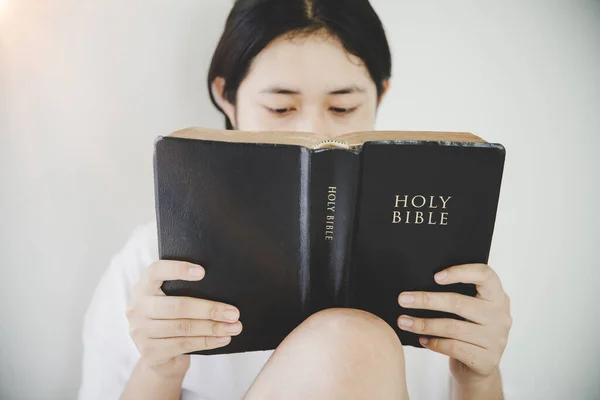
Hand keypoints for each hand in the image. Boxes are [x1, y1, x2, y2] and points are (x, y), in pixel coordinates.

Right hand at [126, 260, 242, 378]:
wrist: (158, 355)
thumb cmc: (171, 318)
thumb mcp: (170, 299)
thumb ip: (184, 290)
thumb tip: (221, 286)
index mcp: (143, 287)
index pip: (156, 271)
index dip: (178, 269)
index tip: (203, 272)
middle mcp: (137, 308)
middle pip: (178, 306)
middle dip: (209, 309)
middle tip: (234, 312)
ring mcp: (140, 332)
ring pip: (183, 327)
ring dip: (213, 327)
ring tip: (234, 326)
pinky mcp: (149, 352)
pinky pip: (184, 344)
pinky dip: (207, 341)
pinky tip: (223, 338)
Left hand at [396, 263, 511, 385]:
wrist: (480, 366)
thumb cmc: (468, 329)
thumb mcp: (470, 308)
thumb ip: (458, 294)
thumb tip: (418, 284)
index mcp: (497, 296)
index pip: (485, 275)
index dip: (461, 272)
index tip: (435, 276)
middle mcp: (500, 316)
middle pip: (459, 303)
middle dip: (426, 300)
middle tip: (403, 299)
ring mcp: (496, 339)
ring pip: (452, 327)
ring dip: (423, 324)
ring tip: (404, 322)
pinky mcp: (487, 360)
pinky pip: (453, 347)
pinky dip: (433, 342)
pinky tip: (421, 339)